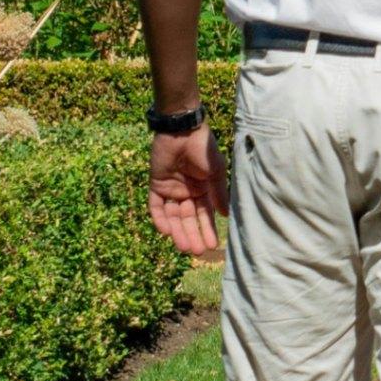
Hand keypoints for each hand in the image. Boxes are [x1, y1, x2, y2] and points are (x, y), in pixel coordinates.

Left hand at [148, 126, 222, 257]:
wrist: (181, 130)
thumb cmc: (203, 148)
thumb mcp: (215, 172)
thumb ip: (218, 192)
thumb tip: (224, 215)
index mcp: (204, 189)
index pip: (205, 214)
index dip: (207, 229)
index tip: (211, 246)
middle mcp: (187, 192)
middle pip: (188, 219)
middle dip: (192, 234)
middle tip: (195, 251)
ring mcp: (171, 189)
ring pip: (173, 216)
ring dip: (177, 231)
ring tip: (182, 246)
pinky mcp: (156, 184)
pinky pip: (156, 205)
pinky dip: (160, 218)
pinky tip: (166, 231)